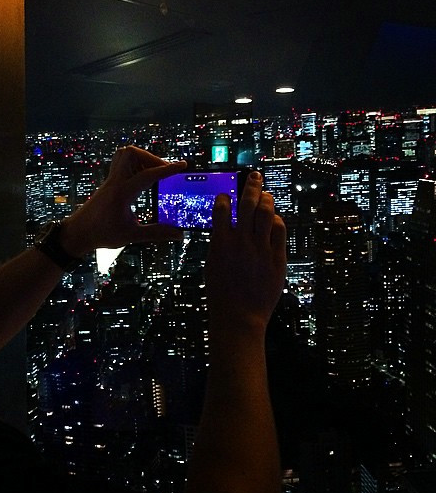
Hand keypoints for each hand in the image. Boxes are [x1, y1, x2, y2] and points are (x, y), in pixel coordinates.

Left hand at [61, 145, 186, 255]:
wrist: (77, 233)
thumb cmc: (101, 234)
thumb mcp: (131, 235)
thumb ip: (156, 233)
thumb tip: (179, 234)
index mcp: (122, 193)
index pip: (148, 174)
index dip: (168, 169)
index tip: (183, 165)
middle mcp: (115, 182)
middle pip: (131, 153)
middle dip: (151, 157)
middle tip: (162, 171)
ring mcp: (110, 180)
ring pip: (124, 154)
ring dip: (141, 159)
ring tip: (152, 174)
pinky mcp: (108, 183)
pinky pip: (120, 164)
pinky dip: (134, 165)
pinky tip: (140, 181)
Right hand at [205, 171, 286, 331]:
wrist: (239, 317)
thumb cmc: (222, 295)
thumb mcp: (212, 265)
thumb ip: (220, 244)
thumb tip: (225, 227)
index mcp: (220, 243)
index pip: (222, 208)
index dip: (225, 198)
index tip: (226, 195)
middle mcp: (240, 242)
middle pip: (248, 204)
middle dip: (251, 185)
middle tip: (254, 175)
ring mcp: (260, 249)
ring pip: (266, 212)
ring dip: (266, 199)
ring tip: (266, 193)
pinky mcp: (276, 258)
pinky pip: (279, 230)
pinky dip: (276, 220)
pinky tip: (274, 218)